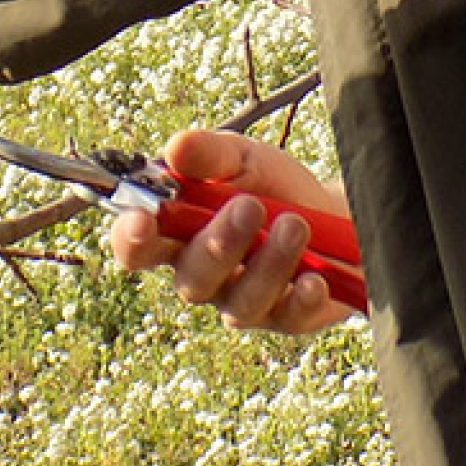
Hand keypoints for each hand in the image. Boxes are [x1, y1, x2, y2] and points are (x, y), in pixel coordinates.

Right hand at [108, 129, 360, 334]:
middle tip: (250, 205)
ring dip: (269, 262)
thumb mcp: (242, 159)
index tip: (142, 221)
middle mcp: (202, 276)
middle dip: (218, 243)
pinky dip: (301, 296)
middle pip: (192, 278)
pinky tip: (315, 278)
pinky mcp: (285, 317)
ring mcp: (241, 301)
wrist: (335, 213)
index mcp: (177, 236)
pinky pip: (287, 317)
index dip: (131, 239)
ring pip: (241, 301)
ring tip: (295, 223)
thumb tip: (176, 147)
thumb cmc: (271, 186)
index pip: (138, 247)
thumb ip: (210, 154)